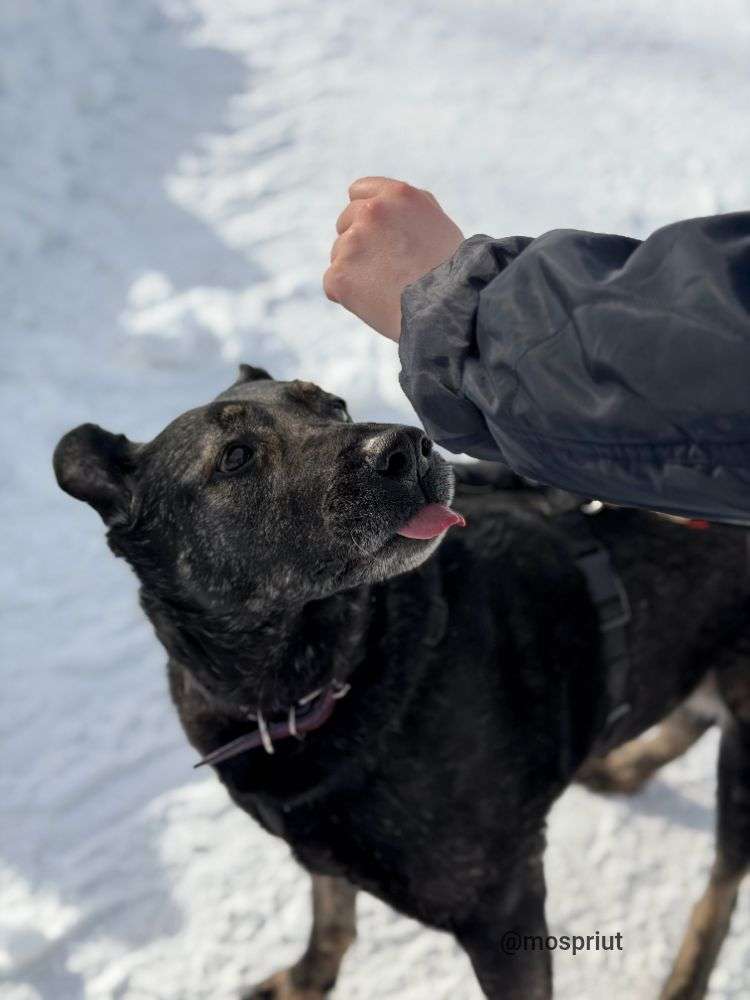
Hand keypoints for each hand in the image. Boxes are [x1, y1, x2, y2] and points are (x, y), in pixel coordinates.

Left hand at [324, 177, 463, 341]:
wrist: (447, 309)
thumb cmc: (451, 271)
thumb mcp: (437, 223)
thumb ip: (406, 208)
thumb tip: (385, 204)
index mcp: (397, 194)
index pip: (358, 191)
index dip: (365, 214)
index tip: (374, 234)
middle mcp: (371, 212)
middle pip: (344, 223)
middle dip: (359, 243)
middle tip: (385, 268)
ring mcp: (352, 243)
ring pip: (339, 255)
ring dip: (354, 270)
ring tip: (386, 289)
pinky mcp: (340, 274)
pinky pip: (332, 284)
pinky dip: (347, 295)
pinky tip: (373, 303)